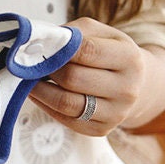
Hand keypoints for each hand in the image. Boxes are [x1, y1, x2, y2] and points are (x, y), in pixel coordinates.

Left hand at [29, 17, 164, 136]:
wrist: (134, 85)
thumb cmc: (110, 54)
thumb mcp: (101, 33)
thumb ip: (73, 33)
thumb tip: (40, 42)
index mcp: (130, 58)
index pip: (87, 51)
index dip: (59, 48)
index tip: (41, 46)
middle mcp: (127, 88)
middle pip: (73, 78)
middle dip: (47, 68)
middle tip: (32, 62)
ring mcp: (116, 113)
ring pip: (66, 103)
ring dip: (40, 90)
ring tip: (30, 78)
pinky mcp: (101, 130)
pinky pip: (65, 119)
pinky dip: (46, 105)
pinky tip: (39, 94)